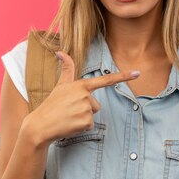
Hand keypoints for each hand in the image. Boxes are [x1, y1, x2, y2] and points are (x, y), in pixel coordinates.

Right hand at [22, 52, 139, 146]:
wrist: (40, 125)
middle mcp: (85, 95)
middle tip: (70, 111)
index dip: (123, 76)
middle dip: (85, 109)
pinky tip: (70, 125)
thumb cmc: (51, 105)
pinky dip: (81, 127)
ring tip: (68, 117)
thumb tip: (60, 51)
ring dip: (82, 118)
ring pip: (93, 115)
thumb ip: (66, 69)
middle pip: (96, 104)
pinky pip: (90, 125)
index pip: (105, 80)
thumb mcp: (60, 85)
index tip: (137, 73)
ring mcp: (86, 109)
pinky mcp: (86, 122)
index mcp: (81, 85)